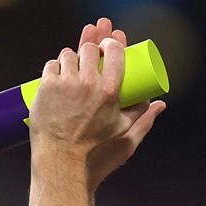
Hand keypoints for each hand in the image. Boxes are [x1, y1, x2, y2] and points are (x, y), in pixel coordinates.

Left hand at [29, 18, 165, 188]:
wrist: (62, 162)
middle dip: (90, 48)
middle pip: (89, 48)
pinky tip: (58, 73)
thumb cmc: (95, 152)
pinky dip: (55, 67)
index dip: (111, 42)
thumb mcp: (125, 136)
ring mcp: (65, 84)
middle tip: (89, 56)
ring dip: (71, 58)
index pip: (113, 51)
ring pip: (68, 54)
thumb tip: (159, 105)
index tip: (108, 43)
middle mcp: (88, 83)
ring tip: (73, 69)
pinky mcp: (46, 88)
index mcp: (110, 91)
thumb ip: (143, 118)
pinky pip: (51, 65)